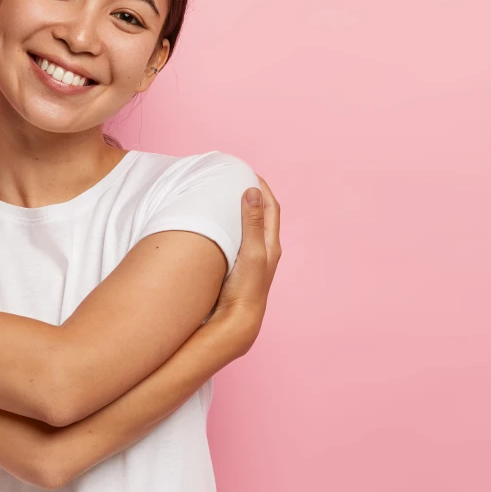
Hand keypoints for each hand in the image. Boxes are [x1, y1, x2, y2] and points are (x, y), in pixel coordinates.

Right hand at [208, 174, 281, 356]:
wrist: (237, 320)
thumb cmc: (246, 288)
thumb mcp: (250, 251)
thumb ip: (251, 223)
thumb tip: (252, 191)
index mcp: (271, 244)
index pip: (270, 208)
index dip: (262, 188)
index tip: (249, 172)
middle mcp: (265, 250)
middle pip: (262, 215)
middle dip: (253, 196)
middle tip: (237, 180)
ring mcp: (253, 260)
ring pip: (251, 228)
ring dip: (243, 211)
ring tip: (228, 198)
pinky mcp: (240, 268)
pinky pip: (239, 239)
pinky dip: (233, 227)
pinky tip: (220, 228)